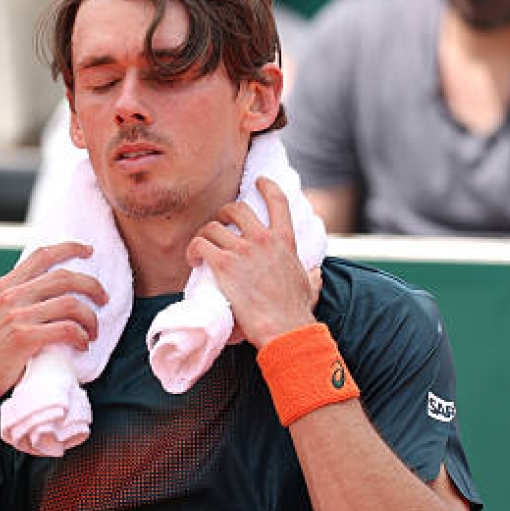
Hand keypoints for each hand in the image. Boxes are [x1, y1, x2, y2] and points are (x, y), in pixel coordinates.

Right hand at [0, 242, 107, 400]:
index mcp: (4, 286)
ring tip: (93, 330)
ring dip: (90, 317)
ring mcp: (17, 316)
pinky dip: (81, 335)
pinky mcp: (24, 339)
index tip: (88, 250)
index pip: (42, 255)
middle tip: (103, 297)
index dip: (69, 248)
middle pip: (64, 277)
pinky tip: (82, 343)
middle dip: (92, 285)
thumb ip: (15, 298)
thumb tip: (46, 290)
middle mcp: (11, 296)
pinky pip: (66, 329)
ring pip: (70, 303)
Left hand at [187, 177, 318, 348]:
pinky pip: (199, 244)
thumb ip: (312, 275)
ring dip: (204, 235)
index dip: (266, 187)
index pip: (278, 201)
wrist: (283, 329)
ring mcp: (242, 250)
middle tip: (219, 225)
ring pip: (213, 226)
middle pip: (237, 208)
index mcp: (285, 241)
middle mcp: (263, 239)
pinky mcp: (223, 264)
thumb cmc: (295, 312)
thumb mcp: (310, 286)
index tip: (259, 181)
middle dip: (224, 213)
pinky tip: (193, 260)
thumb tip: (316, 273)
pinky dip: (193, 250)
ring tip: (201, 248)